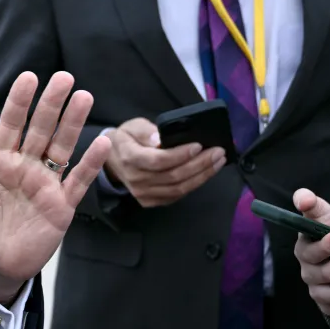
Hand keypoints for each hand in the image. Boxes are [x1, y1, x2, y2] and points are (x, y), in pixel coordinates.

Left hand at [0, 71, 111, 303]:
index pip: (11, 125)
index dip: (19, 102)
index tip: (27, 77)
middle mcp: (24, 167)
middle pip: (40, 129)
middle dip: (51, 103)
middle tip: (63, 77)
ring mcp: (44, 185)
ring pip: (62, 147)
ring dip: (73, 123)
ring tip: (83, 96)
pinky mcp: (60, 207)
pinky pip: (78, 181)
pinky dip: (91, 163)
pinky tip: (102, 143)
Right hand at [103, 117, 224, 207]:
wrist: (112, 160)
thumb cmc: (126, 139)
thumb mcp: (132, 126)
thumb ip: (146, 131)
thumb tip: (159, 139)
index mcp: (129, 157)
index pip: (158, 160)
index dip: (180, 155)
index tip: (198, 145)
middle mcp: (136, 179)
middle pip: (173, 176)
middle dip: (200, 164)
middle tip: (218, 152)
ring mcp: (143, 193)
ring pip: (178, 188)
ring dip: (202, 176)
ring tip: (217, 162)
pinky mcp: (150, 201)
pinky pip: (177, 196)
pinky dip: (194, 185)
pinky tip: (205, 173)